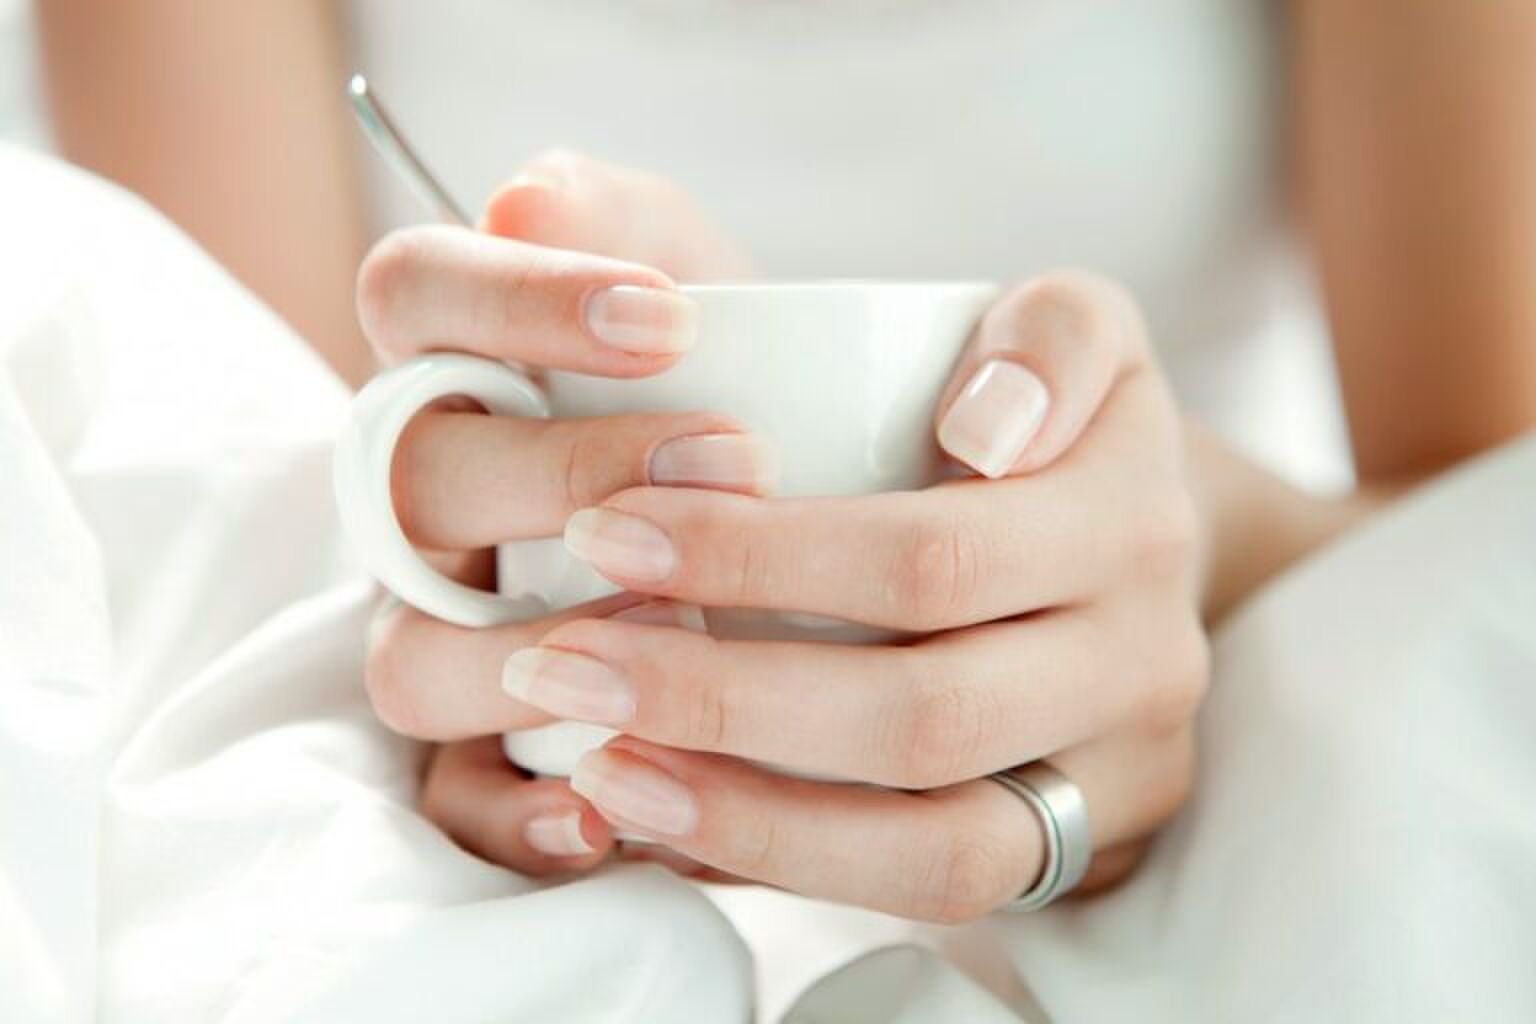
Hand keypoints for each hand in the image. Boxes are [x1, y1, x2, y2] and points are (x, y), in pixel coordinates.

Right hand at [357, 149, 757, 873]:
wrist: (784, 524)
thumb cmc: (724, 388)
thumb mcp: (688, 279)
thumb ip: (618, 217)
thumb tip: (526, 197)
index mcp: (454, 366)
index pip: (415, 293)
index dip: (518, 298)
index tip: (671, 316)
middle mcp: (424, 501)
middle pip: (417, 479)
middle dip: (570, 470)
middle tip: (733, 456)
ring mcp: (441, 627)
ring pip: (413, 656)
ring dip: (538, 650)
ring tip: (686, 624)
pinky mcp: (482, 746)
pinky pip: (452, 798)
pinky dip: (519, 817)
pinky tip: (611, 809)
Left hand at [504, 272, 1207, 921]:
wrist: (1123, 544)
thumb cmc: (1012, 419)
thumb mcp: (1023, 321)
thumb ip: (902, 285)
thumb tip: (770, 262)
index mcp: (1124, 469)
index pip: (932, 542)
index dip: (760, 558)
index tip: (608, 534)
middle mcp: (1148, 625)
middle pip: (925, 701)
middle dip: (724, 691)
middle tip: (558, 662)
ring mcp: (1129, 751)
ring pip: (941, 838)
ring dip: (751, 807)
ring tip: (596, 762)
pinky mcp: (1088, 841)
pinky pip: (941, 886)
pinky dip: (798, 860)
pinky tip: (669, 821)